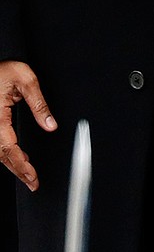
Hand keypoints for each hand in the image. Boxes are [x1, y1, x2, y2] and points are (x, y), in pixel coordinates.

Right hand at [0, 60, 56, 190]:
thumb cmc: (2, 69)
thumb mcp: (25, 79)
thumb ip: (39, 104)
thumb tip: (51, 125)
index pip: (9, 149)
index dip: (21, 165)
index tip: (32, 177)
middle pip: (2, 155)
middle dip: (18, 170)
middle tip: (33, 183)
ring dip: (12, 164)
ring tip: (28, 175)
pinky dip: (6, 154)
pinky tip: (18, 157)